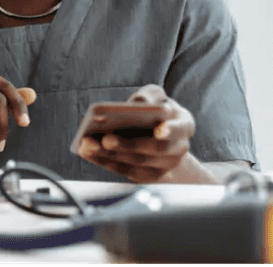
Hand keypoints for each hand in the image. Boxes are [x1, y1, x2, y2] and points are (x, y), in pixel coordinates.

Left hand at [77, 84, 194, 182]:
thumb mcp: (156, 96)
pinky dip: (106, 162)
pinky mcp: (149, 176)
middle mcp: (179, 148)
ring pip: (138, 163)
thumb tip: (140, 102)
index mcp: (184, 124)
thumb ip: (150, 95)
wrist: (160, 134)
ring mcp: (166, 166)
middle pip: (155, 150)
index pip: (179, 128)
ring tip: (88, 145)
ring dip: (111, 155)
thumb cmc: (155, 110)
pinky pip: (127, 171)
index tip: (158, 130)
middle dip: (128, 145)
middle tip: (106, 139)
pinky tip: (89, 153)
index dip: (170, 130)